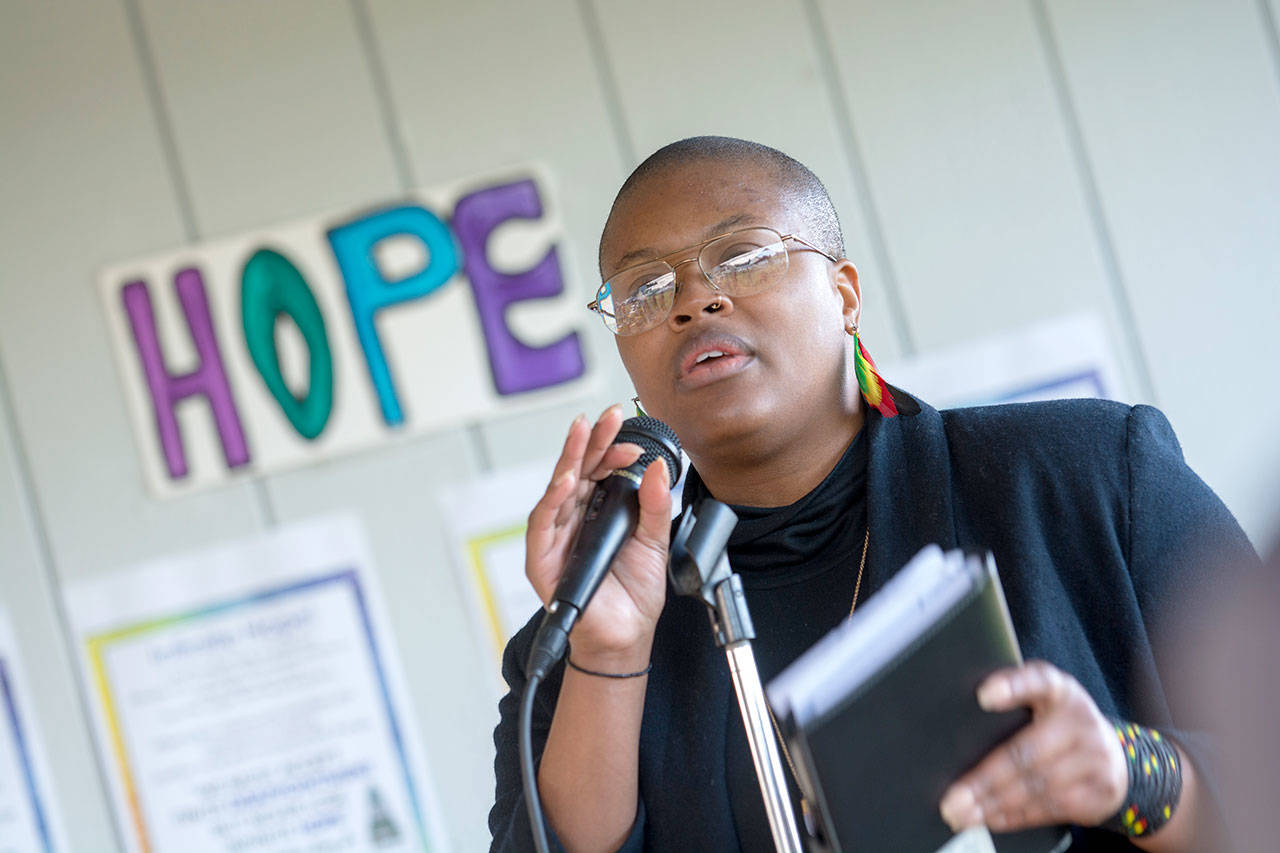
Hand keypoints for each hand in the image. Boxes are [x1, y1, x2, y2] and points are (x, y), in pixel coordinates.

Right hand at [525, 404, 672, 663]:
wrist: (626, 635)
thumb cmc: (634, 592)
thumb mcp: (654, 542)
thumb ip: (655, 505)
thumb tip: (658, 468)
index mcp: (598, 510)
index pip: (600, 471)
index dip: (613, 452)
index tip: (631, 441)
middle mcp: (574, 518)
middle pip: (578, 471)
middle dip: (590, 442)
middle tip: (604, 417)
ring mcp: (556, 536)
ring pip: (557, 489)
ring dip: (569, 460)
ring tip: (582, 436)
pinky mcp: (542, 558)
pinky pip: (542, 524)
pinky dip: (552, 500)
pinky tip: (566, 481)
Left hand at [940, 660, 1127, 834]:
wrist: (1114, 755)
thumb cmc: (1059, 723)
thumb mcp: (1042, 701)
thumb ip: (1012, 704)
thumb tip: (958, 734)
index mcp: (1059, 689)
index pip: (1038, 680)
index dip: (1012, 686)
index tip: (983, 696)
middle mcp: (1080, 720)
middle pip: (1026, 753)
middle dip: (984, 780)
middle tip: (952, 800)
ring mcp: (1095, 758)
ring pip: (1036, 786)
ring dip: (995, 805)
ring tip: (965, 814)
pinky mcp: (1100, 791)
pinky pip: (1051, 808)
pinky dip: (1017, 816)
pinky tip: (993, 819)